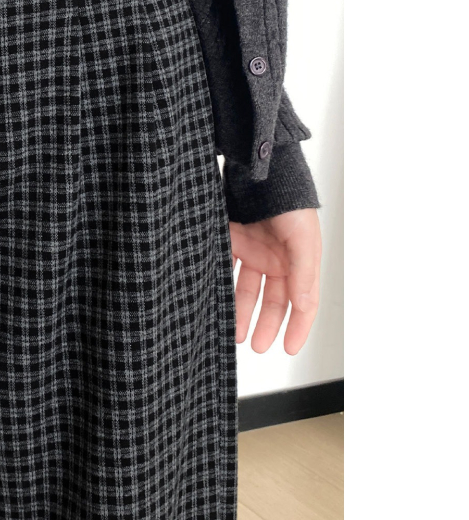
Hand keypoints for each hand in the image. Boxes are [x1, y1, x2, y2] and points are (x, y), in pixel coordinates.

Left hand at [228, 208, 320, 354]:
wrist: (259, 171)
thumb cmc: (288, 200)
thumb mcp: (303, 239)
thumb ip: (303, 273)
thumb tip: (304, 306)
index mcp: (301, 261)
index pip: (303, 302)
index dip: (298, 327)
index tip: (287, 349)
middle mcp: (277, 259)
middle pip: (273, 300)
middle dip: (266, 325)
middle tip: (256, 346)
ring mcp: (253, 251)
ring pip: (246, 290)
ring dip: (240, 311)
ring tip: (233, 333)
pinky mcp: (230, 242)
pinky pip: (225, 271)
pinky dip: (220, 288)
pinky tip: (215, 303)